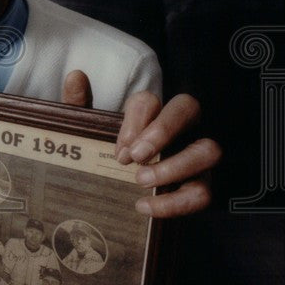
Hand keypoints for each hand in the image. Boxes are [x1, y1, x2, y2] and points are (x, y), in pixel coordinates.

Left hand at [61, 71, 219, 217]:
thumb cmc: (105, 157)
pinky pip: (203, 193)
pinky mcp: (202, 185)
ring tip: (141, 180)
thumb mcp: (87, 133)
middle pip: (188, 107)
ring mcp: (196, 155)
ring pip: (208, 150)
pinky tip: (143, 207)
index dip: (135, 122)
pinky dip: (175, 203)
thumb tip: (75, 77)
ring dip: (175, 166)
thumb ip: (79, 106)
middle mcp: (180, 126)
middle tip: (135, 158)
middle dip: (162, 130)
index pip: (151, 100)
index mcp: (151, 112)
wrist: (114, 196)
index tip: (120, 152)